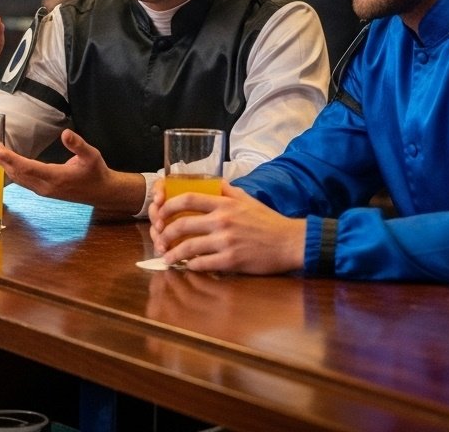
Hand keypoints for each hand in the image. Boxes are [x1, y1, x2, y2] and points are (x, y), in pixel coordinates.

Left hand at [0, 129, 144, 214]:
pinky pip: (23, 181)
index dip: (11, 159)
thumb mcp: (92, 155)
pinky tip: (7, 164)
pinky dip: (13, 171)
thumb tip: (65, 133)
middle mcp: (46, 186)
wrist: (102, 192)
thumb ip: (78, 145)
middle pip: (18, 173)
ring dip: (6, 166)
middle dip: (3, 160)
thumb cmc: (96, 172)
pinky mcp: (43, 190)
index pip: (28, 168)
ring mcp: (43, 190)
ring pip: (19, 179)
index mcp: (56, 177)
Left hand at [149, 180, 305, 274]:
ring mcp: (226, 241)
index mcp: (225, 204)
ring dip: (173, 253)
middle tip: (159, 239)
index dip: (169, 206)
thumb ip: (227, 190)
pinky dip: (191, 266)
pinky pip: (203, 264)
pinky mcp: (232, 260)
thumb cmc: (268, 220)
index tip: (161, 213)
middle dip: (165, 233)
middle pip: (183, 224)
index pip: (188, 199)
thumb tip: (211, 182)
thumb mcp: (247, 198)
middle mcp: (223, 220)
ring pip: (189, 247)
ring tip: (167, 257)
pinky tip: (188, 266)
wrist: (289, 241)